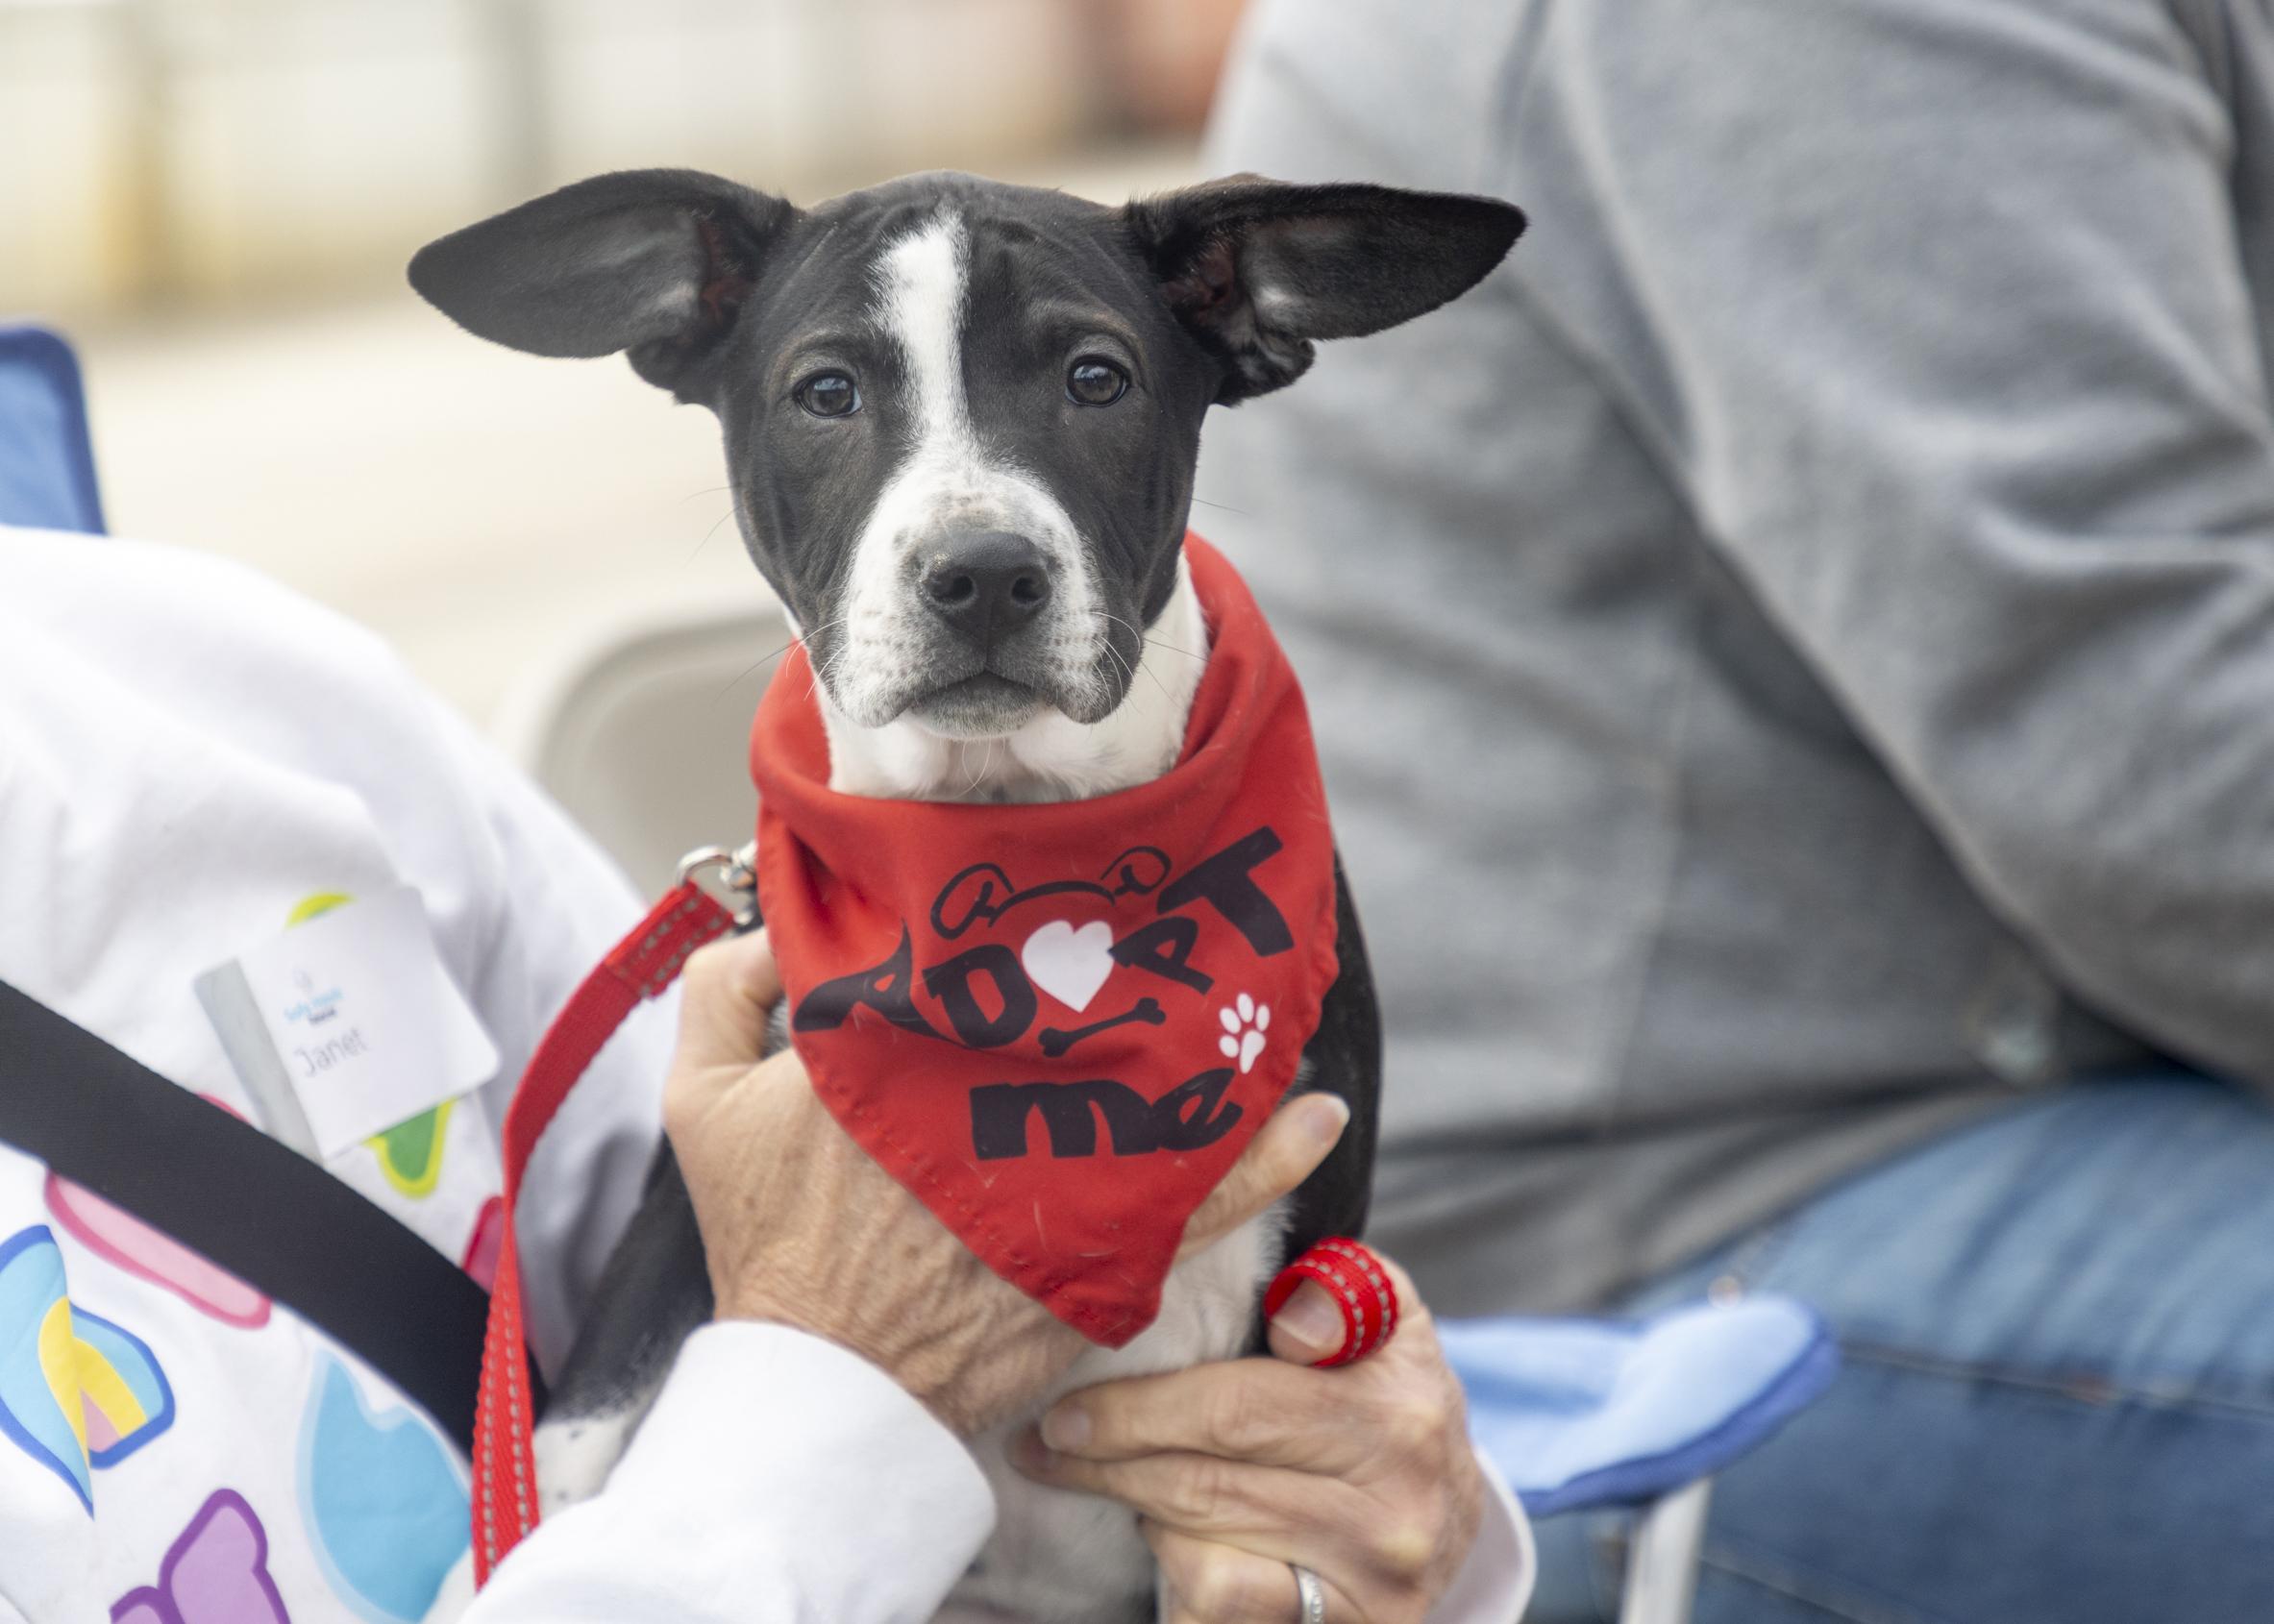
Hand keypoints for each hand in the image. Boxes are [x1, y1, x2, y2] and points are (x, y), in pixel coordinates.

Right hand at [663, 929, 1351, 1436]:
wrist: (824, 1384)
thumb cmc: (771, 1242)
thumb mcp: (703, 1105)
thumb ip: (724, 989)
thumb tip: (782, 925)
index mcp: (908, 1043)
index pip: (983, 945)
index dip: (1030, 901)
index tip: (1080, 866)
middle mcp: (1001, 1096)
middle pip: (1092, 1001)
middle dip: (1142, 950)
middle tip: (1199, 903)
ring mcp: (1066, 1177)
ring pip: (1165, 1086)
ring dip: (1223, 1042)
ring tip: (1274, 998)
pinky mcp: (1104, 1252)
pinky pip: (1203, 1196)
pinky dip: (1262, 1156)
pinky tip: (1309, 1114)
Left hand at [1012, 1253, 1483, 1622]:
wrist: (1448, 1514)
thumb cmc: (1387, 1394)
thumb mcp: (1382, 1318)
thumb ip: (1334, 1287)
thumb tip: (1287, 1319)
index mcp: (1397, 1406)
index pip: (1240, 1407)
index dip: (1143, 1409)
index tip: (1072, 1409)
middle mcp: (1393, 1502)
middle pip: (1204, 1480)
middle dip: (1108, 1457)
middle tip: (1045, 1439)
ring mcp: (1369, 1580)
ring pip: (1201, 1547)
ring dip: (1139, 1506)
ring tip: (1106, 1473)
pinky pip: (1219, 1603)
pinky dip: (1178, 1567)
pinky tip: (1170, 1535)